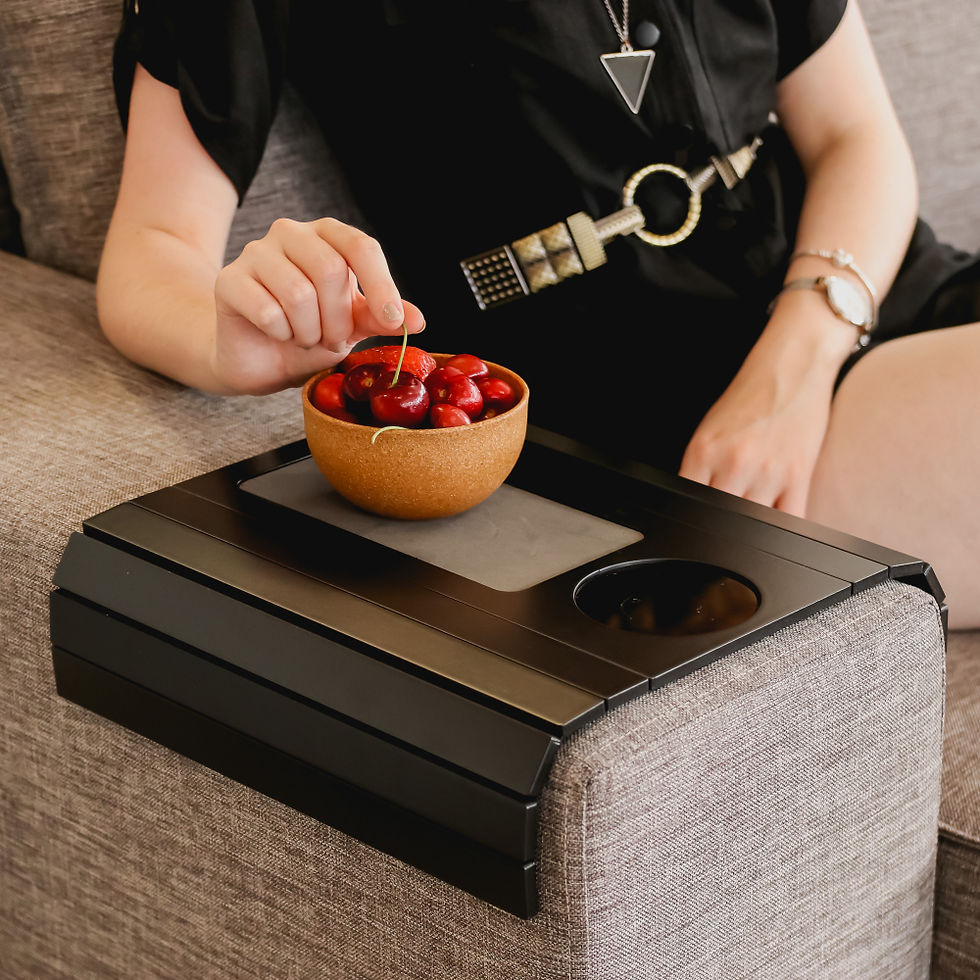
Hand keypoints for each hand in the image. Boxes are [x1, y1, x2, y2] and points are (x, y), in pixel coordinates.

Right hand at [211, 217, 424, 393]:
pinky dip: (280, 334)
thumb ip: (382, 317)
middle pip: (331, 270)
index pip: (361, 246)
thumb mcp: (354, 325)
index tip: (392, 320)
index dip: (381, 285)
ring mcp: (256, 252)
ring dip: (308, 331)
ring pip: (299, 293)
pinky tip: (276, 334)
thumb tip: (416, 320)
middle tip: (331, 338)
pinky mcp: (229, 280)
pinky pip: (268, 311)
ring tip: (303, 337)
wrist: (260, 359)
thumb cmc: (310, 333)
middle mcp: (291, 233)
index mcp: (328, 236)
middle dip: (338, 319)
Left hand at [678, 316, 843, 516]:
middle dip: (720, 530)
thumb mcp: (708, 430)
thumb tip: (694, 504)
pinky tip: (779, 533)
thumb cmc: (750, 396)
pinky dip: (783, 532)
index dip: (690, 522)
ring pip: (752, 526)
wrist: (791, 365)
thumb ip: (699, 469)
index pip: (687, 505)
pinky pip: (790, 521)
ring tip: (751, 528)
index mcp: (702, 452)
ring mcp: (766, 472)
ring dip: (751, 531)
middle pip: (718, 520)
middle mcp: (732, 464)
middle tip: (725, 535)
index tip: (695, 532)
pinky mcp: (798, 475)